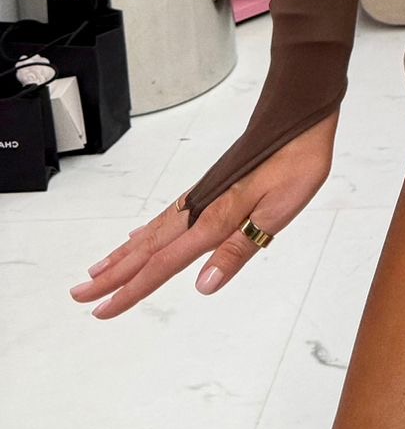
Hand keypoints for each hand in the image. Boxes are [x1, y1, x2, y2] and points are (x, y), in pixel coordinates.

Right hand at [67, 112, 337, 318]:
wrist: (300, 118)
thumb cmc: (296, 163)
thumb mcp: (278, 212)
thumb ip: (238, 249)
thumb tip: (204, 286)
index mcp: (214, 219)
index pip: (163, 264)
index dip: (132, 291)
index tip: (103, 310)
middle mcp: (200, 208)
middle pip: (146, 250)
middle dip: (112, 276)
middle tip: (79, 296)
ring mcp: (201, 196)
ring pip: (151, 233)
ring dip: (122, 254)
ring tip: (96, 272)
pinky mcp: (209, 187)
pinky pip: (166, 216)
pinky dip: (146, 232)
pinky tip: (138, 236)